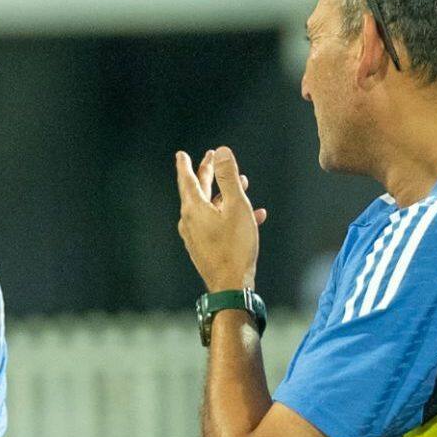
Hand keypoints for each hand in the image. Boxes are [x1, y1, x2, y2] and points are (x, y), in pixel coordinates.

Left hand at [175, 147, 267, 291]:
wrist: (230, 285)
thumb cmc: (235, 246)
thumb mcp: (237, 206)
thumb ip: (229, 177)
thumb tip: (221, 151)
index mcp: (193, 209)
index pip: (186, 180)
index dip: (185, 165)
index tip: (181, 154)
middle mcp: (190, 221)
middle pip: (197, 192)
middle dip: (207, 174)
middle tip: (210, 159)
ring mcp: (196, 236)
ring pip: (210, 208)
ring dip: (225, 194)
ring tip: (241, 182)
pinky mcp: (205, 247)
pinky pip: (217, 224)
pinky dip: (231, 215)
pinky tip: (255, 215)